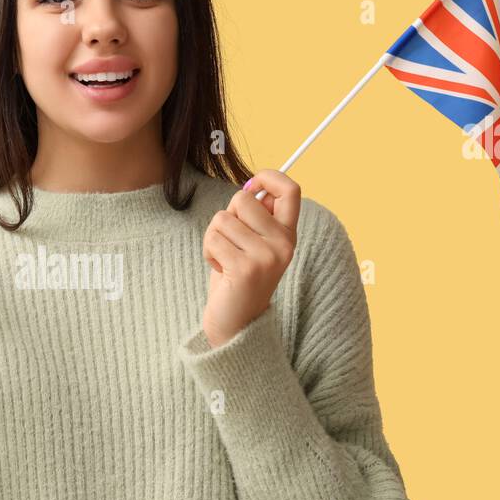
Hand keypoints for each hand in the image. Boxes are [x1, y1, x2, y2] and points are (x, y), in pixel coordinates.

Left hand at [200, 169, 301, 346]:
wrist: (236, 322)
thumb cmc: (238, 276)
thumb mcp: (255, 243)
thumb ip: (257, 217)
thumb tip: (252, 187)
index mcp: (288, 234)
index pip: (291, 190)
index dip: (269, 177)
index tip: (251, 185)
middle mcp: (283, 244)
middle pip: (244, 199)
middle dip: (227, 215)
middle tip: (231, 241)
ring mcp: (266, 257)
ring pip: (223, 218)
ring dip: (214, 237)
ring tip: (224, 258)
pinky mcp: (245, 268)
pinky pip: (213, 238)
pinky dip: (208, 252)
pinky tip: (220, 269)